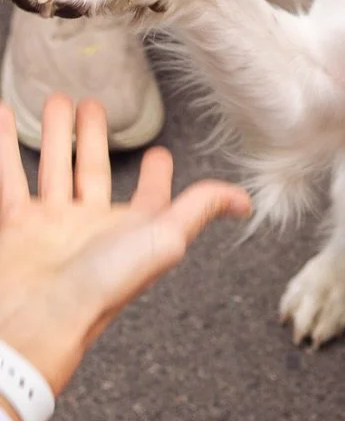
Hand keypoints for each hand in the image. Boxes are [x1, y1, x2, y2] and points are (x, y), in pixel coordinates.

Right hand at [0, 94, 250, 420]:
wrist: (38, 319)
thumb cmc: (103, 285)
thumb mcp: (166, 238)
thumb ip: (199, 208)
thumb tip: (244, 201)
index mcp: (132, 231)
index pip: (150, 195)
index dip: (158, 174)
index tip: (161, 152)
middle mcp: (92, 227)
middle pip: (94, 170)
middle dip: (94, 137)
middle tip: (93, 104)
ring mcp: (52, 225)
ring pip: (54, 168)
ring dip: (57, 134)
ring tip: (58, 101)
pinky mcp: (17, 227)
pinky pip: (10, 178)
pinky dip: (5, 146)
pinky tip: (5, 115)